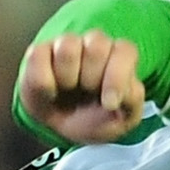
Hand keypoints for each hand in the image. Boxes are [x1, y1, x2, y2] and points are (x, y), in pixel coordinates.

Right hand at [18, 30, 147, 144]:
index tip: (109, 104)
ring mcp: (67, 45)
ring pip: (67, 47)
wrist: (62, 126)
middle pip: (96, 47)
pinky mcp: (40, 52)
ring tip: (67, 91)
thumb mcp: (122, 121)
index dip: (117, 78)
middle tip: (86, 95)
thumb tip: (121, 93)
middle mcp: (95, 44)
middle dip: (91, 80)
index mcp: (120, 57)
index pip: (124, 51)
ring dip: (67, 78)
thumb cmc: (95, 118)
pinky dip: (43, 82)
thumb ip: (131, 104)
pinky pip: (38, 57)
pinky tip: (50, 92)